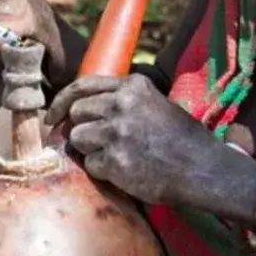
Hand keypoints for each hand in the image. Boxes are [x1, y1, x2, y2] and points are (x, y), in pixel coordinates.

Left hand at [46, 73, 210, 206]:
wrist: (202, 169)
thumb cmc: (180, 138)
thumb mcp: (154, 102)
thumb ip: (121, 98)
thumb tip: (80, 105)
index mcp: (132, 86)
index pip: (82, 85)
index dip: (62, 101)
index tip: (53, 115)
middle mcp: (122, 104)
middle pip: (76, 112)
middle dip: (80, 128)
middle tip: (95, 142)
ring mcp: (117, 132)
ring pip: (77, 138)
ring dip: (89, 150)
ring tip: (114, 156)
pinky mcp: (115, 160)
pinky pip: (90, 163)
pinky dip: (101, 170)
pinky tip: (123, 170)